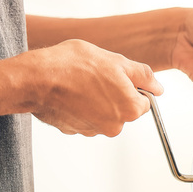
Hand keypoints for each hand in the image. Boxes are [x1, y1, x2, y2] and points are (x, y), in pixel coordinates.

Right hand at [30, 39, 163, 136]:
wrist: (34, 79)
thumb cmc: (73, 66)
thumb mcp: (116, 61)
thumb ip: (143, 76)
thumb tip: (158, 88)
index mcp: (130, 110)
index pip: (143, 102)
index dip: (132, 87)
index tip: (117, 77)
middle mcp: (114, 126)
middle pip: (123, 110)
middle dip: (114, 94)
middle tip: (96, 77)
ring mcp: (93, 130)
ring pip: (103, 113)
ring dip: (96, 100)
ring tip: (80, 83)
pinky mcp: (74, 130)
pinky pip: (84, 117)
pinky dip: (79, 107)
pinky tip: (69, 93)